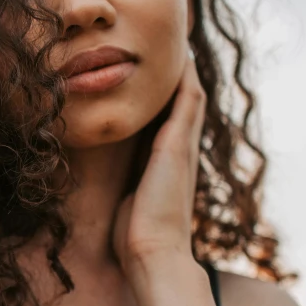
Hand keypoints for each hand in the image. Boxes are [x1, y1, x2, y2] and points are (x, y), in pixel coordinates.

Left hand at [112, 44, 206, 275]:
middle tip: (172, 57)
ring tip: (179, 51)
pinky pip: (188, 105)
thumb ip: (128, 190)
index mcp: (166, 169)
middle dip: (178, 85)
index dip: (166, 104)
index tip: (155, 84)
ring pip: (190, 102)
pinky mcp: (177, 149)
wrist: (151, 254)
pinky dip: (186, 83)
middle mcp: (179, 157)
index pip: (169, 127)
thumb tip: (115, 191)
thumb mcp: (128, 205)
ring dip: (185, 77)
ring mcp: (181, 151)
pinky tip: (182, 62)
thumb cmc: (135, 238)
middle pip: (184, 109)